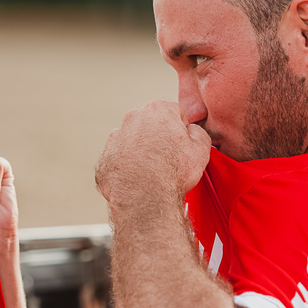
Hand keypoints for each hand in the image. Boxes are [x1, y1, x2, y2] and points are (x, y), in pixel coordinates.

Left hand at [96, 100, 211, 210]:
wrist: (145, 198)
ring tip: (154, 171)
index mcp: (158, 110)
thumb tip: (192, 132)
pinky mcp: (106, 157)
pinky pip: (119, 158)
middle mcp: (133, 118)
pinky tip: (139, 178)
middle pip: (151, 124)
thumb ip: (198, 132)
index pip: (175, 113)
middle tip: (169, 159)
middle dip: (160, 138)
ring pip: (133, 141)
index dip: (182, 130)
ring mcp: (116, 137)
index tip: (182, 145)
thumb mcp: (201, 149)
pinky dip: (128, 166)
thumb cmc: (172, 172)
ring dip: (142, 152)